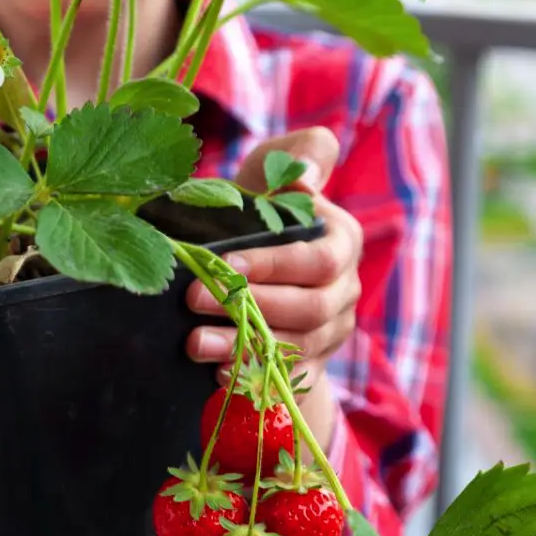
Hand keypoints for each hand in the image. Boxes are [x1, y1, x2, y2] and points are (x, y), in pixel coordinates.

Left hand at [184, 128, 362, 449]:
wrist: (254, 266)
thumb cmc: (258, 208)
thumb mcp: (276, 170)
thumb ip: (301, 155)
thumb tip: (305, 177)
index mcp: (341, 242)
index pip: (316, 260)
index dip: (274, 265)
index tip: (225, 263)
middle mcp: (342, 290)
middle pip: (308, 308)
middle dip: (248, 306)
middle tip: (193, 299)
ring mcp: (329, 331)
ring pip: (293, 347)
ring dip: (241, 346)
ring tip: (193, 342)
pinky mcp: (309, 364)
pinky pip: (286, 379)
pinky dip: (251, 376)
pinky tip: (215, 373)